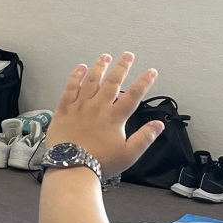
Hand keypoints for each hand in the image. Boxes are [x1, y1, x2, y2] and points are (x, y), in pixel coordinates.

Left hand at [46, 52, 163, 177]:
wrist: (70, 167)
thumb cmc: (99, 163)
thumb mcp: (129, 154)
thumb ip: (145, 138)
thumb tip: (159, 125)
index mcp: (115, 117)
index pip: (134, 95)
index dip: (144, 82)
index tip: (151, 71)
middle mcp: (98, 107)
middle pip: (112, 82)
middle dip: (122, 67)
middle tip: (128, 55)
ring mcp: (79, 107)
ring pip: (91, 81)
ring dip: (100, 67)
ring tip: (105, 57)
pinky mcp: (63, 110)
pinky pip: (70, 88)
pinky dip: (76, 77)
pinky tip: (80, 68)